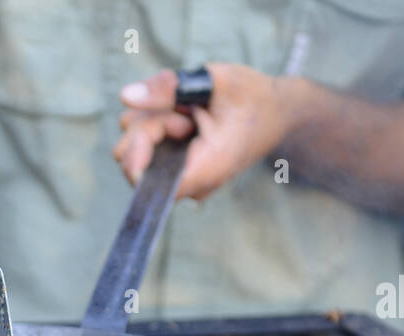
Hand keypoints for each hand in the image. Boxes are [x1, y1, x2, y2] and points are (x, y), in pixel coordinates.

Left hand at [113, 64, 294, 200]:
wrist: (279, 113)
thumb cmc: (253, 96)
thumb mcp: (215, 80)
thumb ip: (169, 87)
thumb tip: (125, 96)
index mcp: (207, 169)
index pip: (146, 182)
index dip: (137, 150)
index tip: (156, 120)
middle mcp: (193, 186)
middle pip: (134, 165)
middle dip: (147, 127)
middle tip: (182, 111)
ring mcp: (185, 184)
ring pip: (135, 157)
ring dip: (151, 124)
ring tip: (187, 114)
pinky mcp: (179, 174)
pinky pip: (148, 155)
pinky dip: (155, 130)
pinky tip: (181, 119)